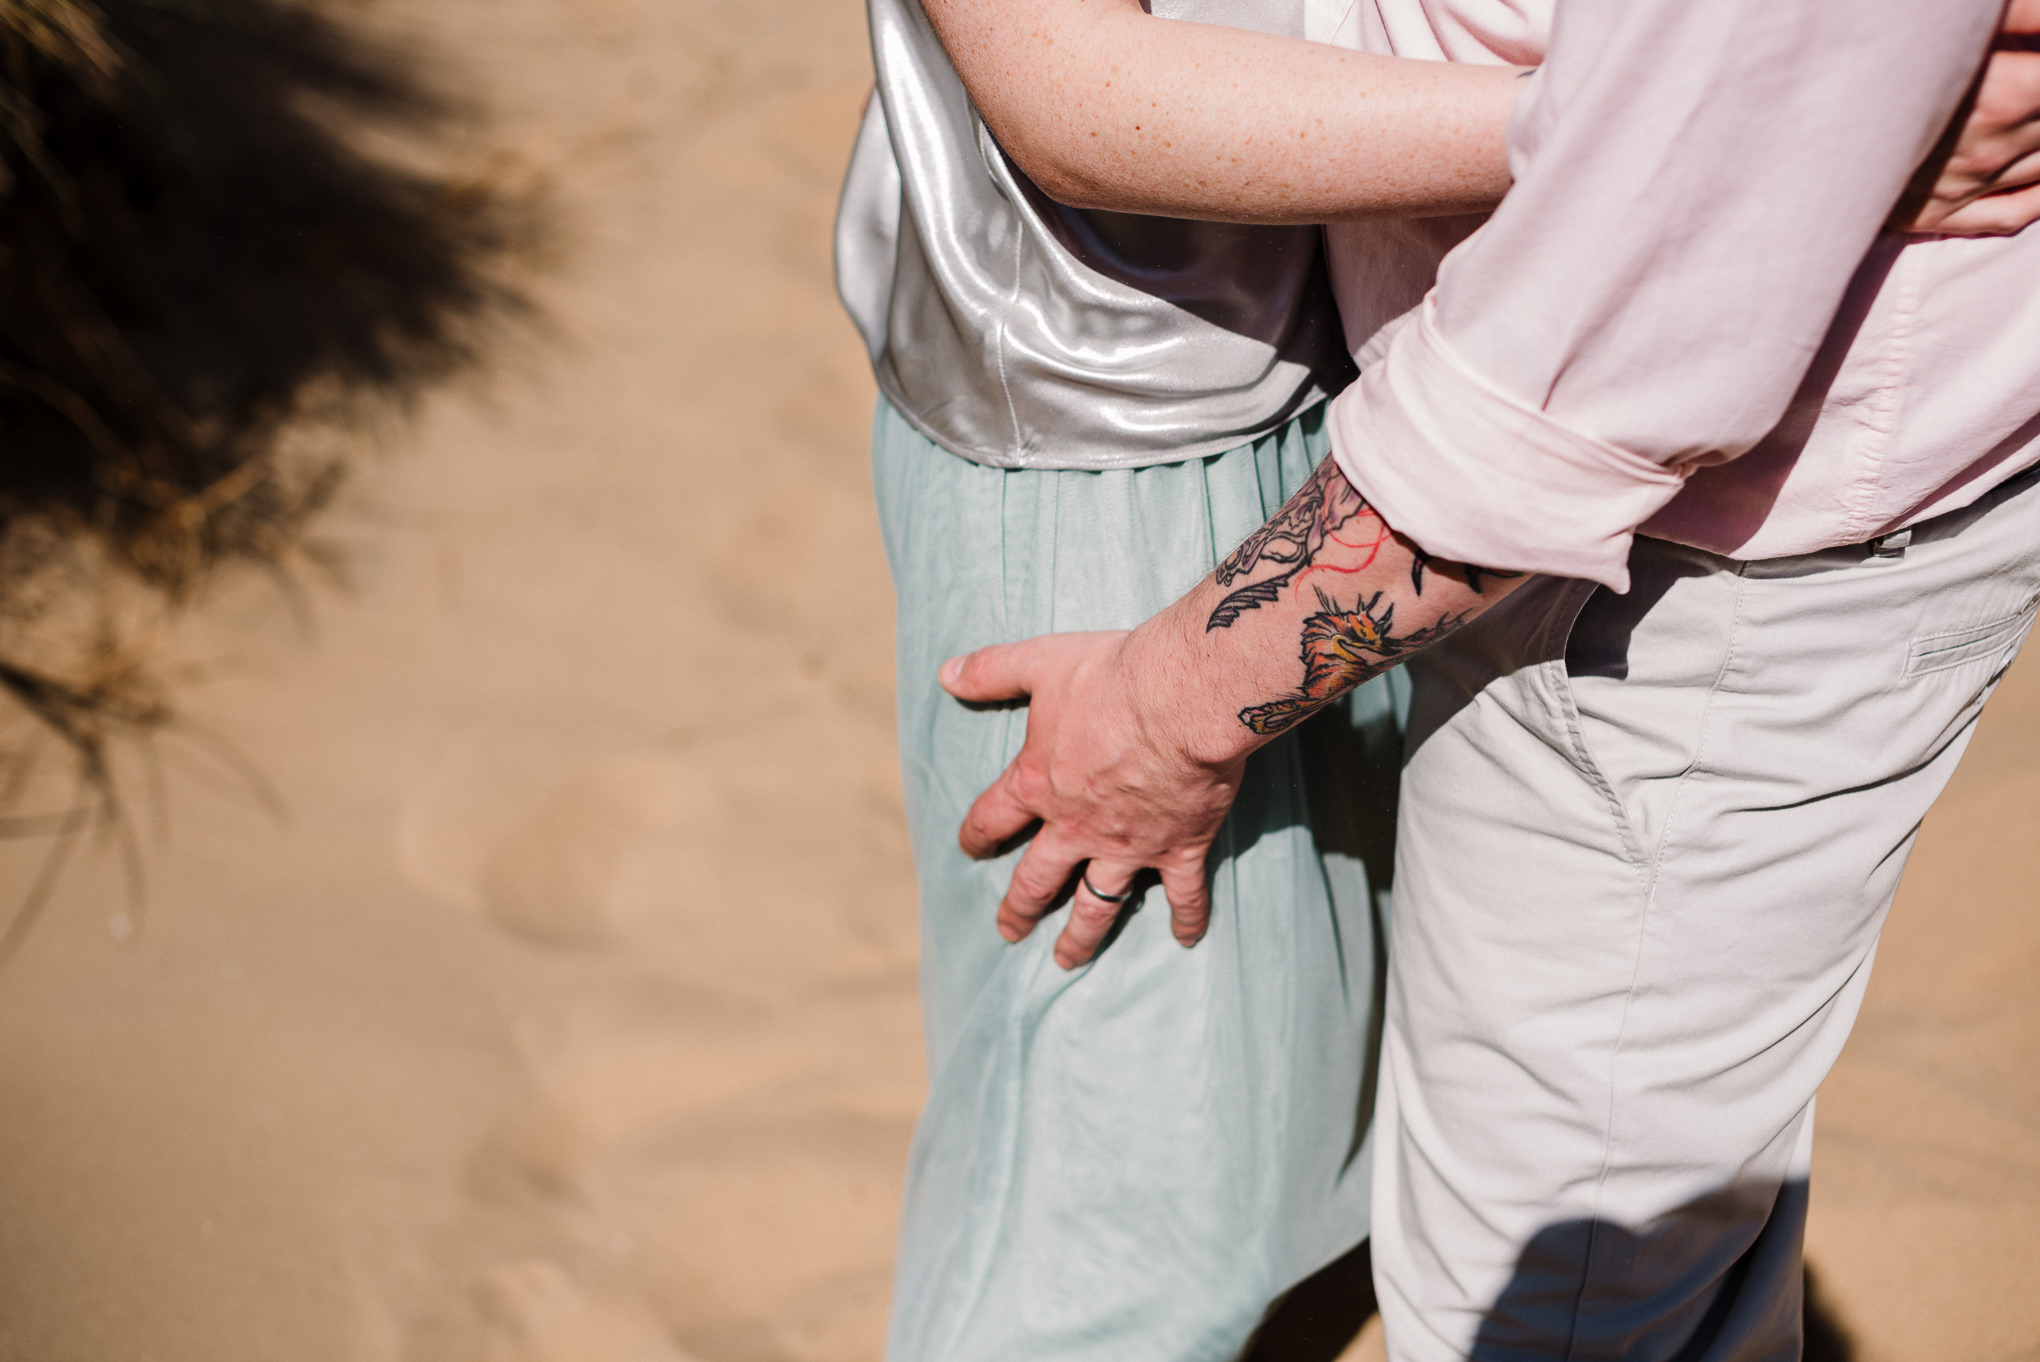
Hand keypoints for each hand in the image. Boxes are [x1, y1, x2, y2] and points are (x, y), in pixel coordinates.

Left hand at [941, 628, 1247, 969]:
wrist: (1182, 699)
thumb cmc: (1110, 676)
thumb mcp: (1040, 662)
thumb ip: (990, 671)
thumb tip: (944, 674)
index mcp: (1038, 784)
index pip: (993, 818)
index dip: (977, 835)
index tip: (970, 851)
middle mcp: (1076, 826)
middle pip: (1037, 879)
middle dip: (1019, 908)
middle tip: (1009, 932)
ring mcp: (1129, 844)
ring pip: (1097, 904)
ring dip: (1080, 936)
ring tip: (1065, 960)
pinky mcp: (1179, 848)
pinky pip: (1182, 894)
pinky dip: (1187, 919)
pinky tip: (1185, 940)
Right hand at [1895, 0, 2039, 236]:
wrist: (1795, 123)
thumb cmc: (1875, 57)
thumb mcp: (1958, 25)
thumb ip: (2022, 13)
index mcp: (2004, 95)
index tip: (2035, 50)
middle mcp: (1990, 150)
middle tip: (2027, 89)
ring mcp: (1964, 188)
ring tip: (2029, 114)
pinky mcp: (1937, 214)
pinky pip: (2014, 213)